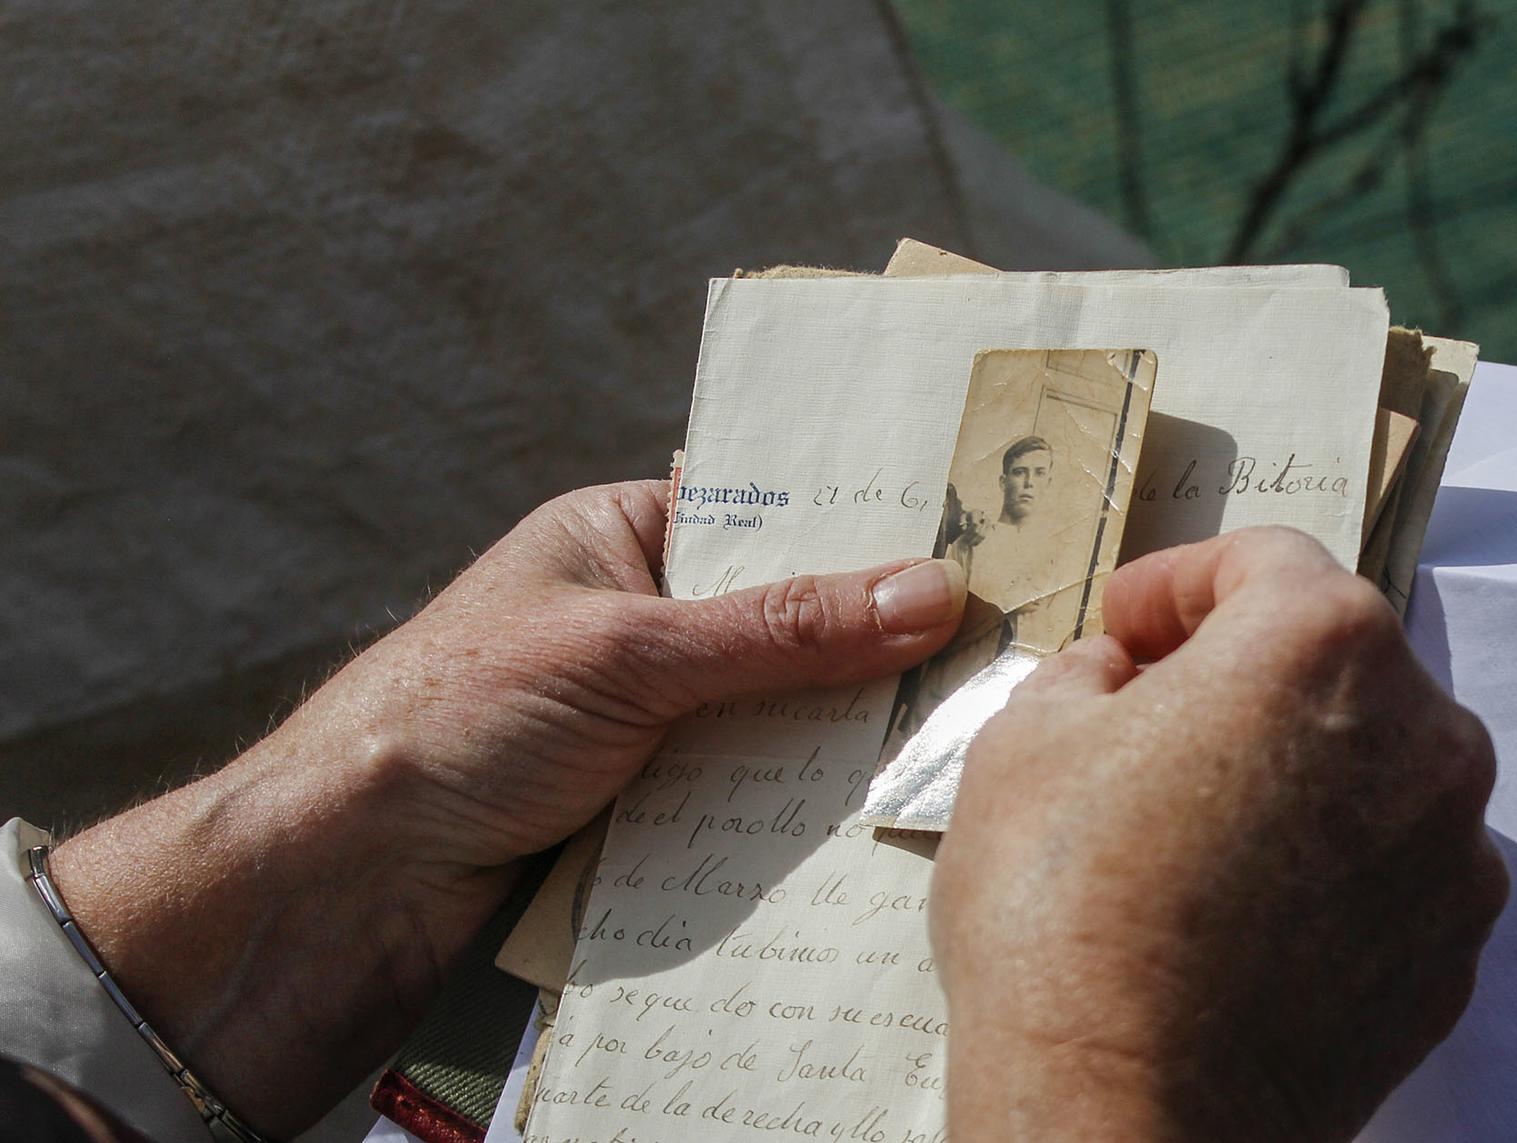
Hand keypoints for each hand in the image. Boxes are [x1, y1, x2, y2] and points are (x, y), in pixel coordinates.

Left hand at [49, 481, 965, 1133]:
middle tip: (998, 640)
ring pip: (779, 718)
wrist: (344, 884)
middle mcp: (643, 621)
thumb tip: (929, 592)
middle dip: (874, 641)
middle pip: (789, 621)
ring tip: (963, 729)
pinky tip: (879, 813)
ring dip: (844, 735)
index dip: (862, 521)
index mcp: (622, 537)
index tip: (975, 532)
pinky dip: (802, 810)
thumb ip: (779, 631)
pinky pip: (753, 799)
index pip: (766, 511)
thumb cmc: (453, 719)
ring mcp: (651, 721)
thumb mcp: (627, 652)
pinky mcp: (653, 810)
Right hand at [930, 526, 1506, 1141]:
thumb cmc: (1065, 912)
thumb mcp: (1025, 739)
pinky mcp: (1451, 952)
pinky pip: (1391, 868)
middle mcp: (1423, 730)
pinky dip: (1333, 864)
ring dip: (1296, 768)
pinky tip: (1246, 907)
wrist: (1127, 1113)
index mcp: (1321, 643)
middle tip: (1149, 719)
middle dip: (1243, 673)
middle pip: (1333, 660)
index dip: (1175, 583)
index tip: (1124, 627)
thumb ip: (1088, 672)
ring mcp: (1452, 850)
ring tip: (1195, 827)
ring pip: (1373, 764)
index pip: (1261, 560)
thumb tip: (1120, 675)